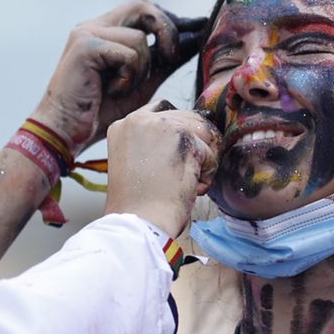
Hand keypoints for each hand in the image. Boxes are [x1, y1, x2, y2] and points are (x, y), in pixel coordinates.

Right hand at [31, 0, 203, 152]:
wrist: (66, 133)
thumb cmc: (100, 113)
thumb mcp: (142, 83)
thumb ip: (163, 61)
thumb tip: (194, 41)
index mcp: (104, 31)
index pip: (143, 10)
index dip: (169, 20)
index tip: (198, 29)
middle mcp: (93, 26)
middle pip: (142, 6)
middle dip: (166, 30)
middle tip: (172, 57)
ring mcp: (86, 33)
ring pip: (140, 38)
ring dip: (142, 69)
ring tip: (124, 88)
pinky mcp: (85, 46)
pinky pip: (129, 54)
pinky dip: (129, 77)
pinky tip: (113, 91)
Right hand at [103, 102, 219, 237]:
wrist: (139, 222)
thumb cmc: (137, 205)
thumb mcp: (134, 163)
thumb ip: (151, 144)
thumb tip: (182, 139)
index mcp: (123, 126)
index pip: (163, 111)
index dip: (179, 134)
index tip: (179, 157)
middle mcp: (139, 119)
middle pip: (187, 118)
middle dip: (196, 144)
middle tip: (188, 175)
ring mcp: (162, 125)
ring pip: (203, 132)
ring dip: (204, 158)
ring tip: (189, 183)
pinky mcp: (184, 137)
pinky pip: (210, 151)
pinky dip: (208, 172)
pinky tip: (192, 188)